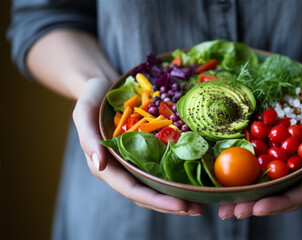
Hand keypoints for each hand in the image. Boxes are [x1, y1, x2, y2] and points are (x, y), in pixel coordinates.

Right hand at [72, 77, 202, 215]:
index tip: (180, 205)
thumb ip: (88, 138)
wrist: (103, 86)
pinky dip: (178, 176)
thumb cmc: (92, 98)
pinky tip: (196, 178)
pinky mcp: (147, 151)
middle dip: (171, 204)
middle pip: (147, 194)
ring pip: (156, 186)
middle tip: (198, 209)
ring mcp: (135, 161)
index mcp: (106, 165)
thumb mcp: (84, 112)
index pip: (131, 189)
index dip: (156, 200)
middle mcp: (122, 168)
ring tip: (201, 202)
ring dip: (177, 196)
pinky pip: (163, 167)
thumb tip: (100, 164)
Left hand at [218, 80, 301, 218]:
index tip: (258, 208)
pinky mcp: (280, 151)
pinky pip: (262, 166)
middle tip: (229, 212)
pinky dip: (245, 175)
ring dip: (246, 196)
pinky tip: (226, 179)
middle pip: (280, 194)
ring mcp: (292, 163)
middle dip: (255, 205)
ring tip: (222, 205)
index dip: (280, 203)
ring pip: (268, 185)